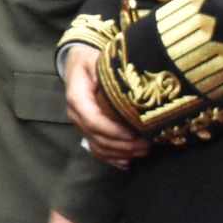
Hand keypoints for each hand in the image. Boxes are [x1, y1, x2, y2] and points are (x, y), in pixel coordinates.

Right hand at [63, 44, 151, 166]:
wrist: (76, 65)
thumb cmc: (89, 61)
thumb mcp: (97, 60)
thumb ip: (109, 72)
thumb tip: (133, 85)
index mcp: (76, 96)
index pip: (92, 119)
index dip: (112, 130)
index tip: (134, 134)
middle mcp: (76, 114)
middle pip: (97, 137)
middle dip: (122, 145)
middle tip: (147, 145)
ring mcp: (80, 125)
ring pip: (97, 147)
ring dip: (120, 153)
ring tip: (143, 152)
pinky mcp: (87, 131)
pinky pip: (96, 150)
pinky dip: (112, 159)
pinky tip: (128, 162)